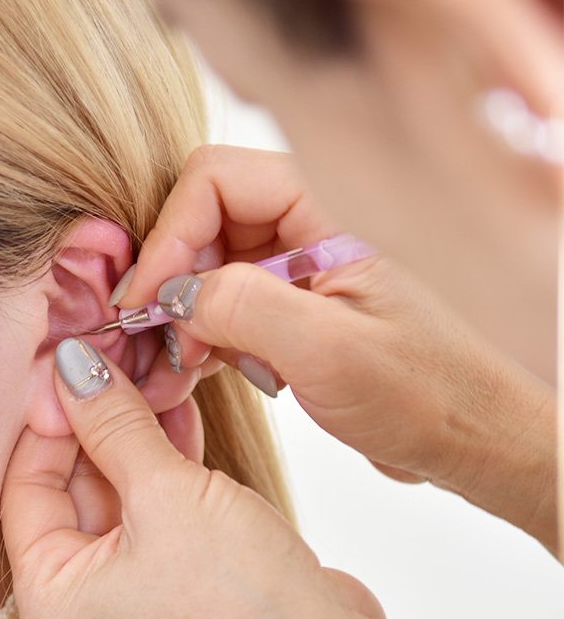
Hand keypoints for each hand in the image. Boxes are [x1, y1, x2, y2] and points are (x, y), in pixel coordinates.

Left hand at [1, 339, 414, 618]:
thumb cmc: (239, 599)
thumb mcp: (164, 493)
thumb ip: (113, 424)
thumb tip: (74, 367)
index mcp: (52, 592)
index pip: (27, 484)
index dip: (52, 418)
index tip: (76, 364)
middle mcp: (82, 594)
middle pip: (72, 483)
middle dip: (99, 418)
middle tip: (118, 359)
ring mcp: (130, 582)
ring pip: (118, 486)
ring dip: (136, 429)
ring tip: (153, 374)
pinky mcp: (174, 570)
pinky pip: (153, 501)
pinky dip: (164, 456)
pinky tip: (177, 408)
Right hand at [119, 145, 557, 551]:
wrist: (473, 439)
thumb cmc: (430, 393)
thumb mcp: (331, 351)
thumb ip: (243, 306)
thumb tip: (170, 292)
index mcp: (329, 208)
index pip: (216, 179)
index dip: (170, 233)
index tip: (146, 298)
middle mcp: (309, 225)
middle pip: (204, 219)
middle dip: (172, 277)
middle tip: (155, 337)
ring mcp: (297, 266)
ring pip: (208, 264)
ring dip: (181, 311)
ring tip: (176, 362)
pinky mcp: (290, 306)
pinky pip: (225, 302)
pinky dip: (201, 334)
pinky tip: (196, 368)